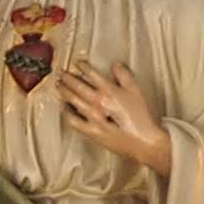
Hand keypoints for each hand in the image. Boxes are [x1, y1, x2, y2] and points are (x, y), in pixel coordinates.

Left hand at [53, 56, 171, 174]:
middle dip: (68, 78)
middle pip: (78, 87)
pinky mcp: (92, 131)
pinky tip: (63, 108)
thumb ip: (125, 76)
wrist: (145, 141)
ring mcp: (93, 117)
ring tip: (58, 85)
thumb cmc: (143, 117)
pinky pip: (74, 121)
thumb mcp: (137, 92)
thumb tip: (116, 65)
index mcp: (110, 91)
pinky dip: (67, 113)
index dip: (83, 67)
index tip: (77, 63)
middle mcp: (98, 103)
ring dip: (64, 91)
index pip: (92, 75)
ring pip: (73, 101)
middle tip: (60, 72)